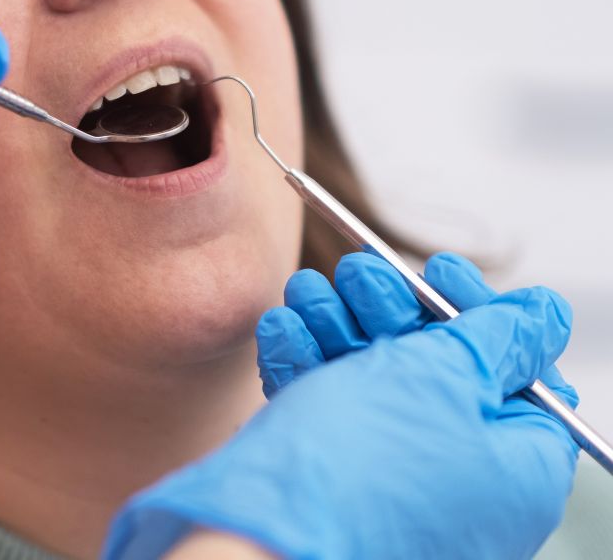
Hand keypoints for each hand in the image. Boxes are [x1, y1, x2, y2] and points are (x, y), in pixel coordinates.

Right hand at [104, 253, 578, 559]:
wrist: (260, 536)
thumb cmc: (362, 464)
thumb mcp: (443, 377)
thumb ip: (496, 337)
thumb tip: (544, 315)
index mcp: (516, 469)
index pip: (518, 372)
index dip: (479, 312)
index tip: (435, 270)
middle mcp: (460, 485)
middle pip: (438, 371)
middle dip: (391, 311)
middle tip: (360, 276)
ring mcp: (392, 487)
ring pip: (373, 385)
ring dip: (337, 326)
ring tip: (306, 292)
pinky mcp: (333, 483)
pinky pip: (328, 413)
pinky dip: (305, 364)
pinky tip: (283, 330)